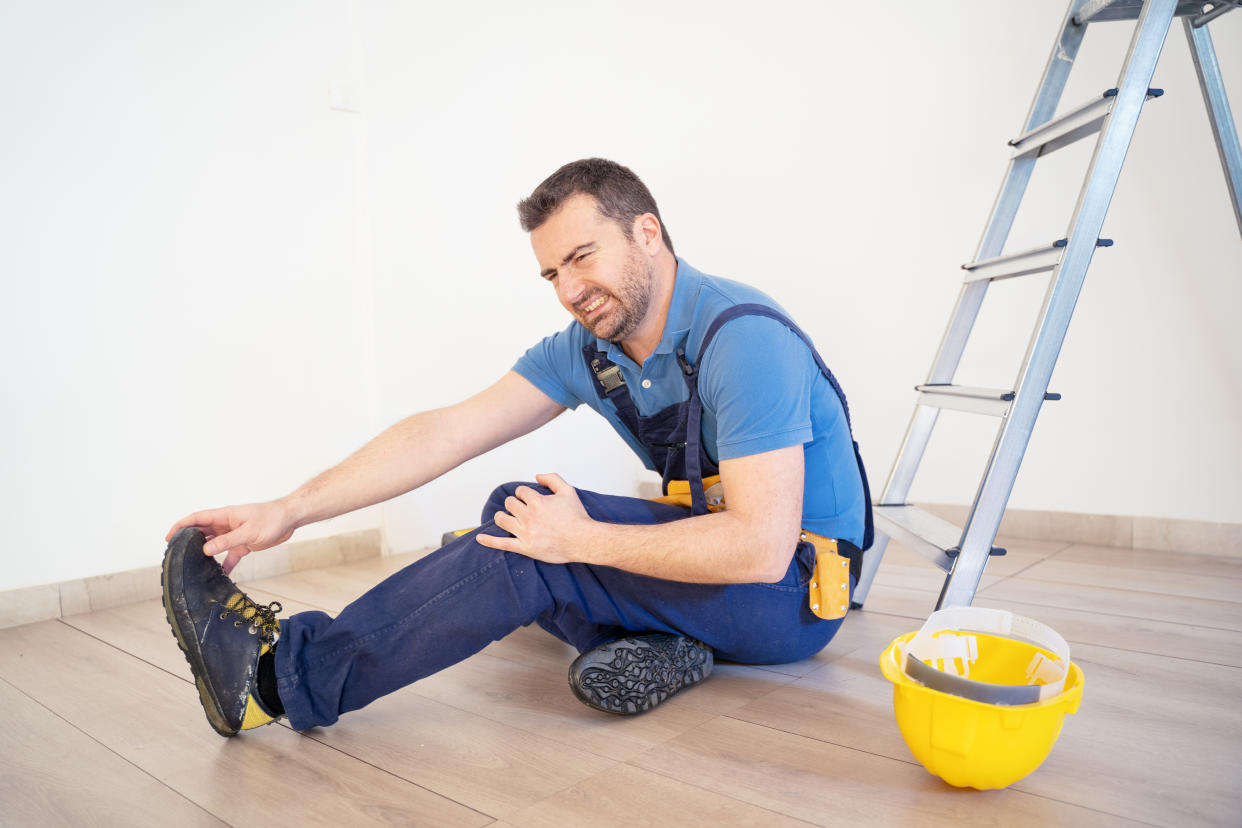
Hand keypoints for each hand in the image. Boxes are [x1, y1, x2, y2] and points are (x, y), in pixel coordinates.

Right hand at [165, 501, 296, 573]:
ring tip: (194, 566)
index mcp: (224, 516)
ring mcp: (234, 534)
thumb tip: (205, 549)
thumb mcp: (248, 531)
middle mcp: (226, 524)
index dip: (181, 526)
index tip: (169, 537)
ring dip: (205, 554)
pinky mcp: (243, 544)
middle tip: (177, 554)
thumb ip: (226, 541)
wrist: (289, 519)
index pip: (197, 519)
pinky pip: (229, 555)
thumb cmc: (271, 518)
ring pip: (214, 544)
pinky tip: (220, 574)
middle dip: (189, 541)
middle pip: (202, 532)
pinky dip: (224, 564)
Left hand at [476, 473, 591, 563]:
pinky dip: (489, 540)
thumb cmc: (577, 517)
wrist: (583, 541)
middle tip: (522, 509)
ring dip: (503, 516)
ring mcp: (525, 533)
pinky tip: (480, 538)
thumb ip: (552, 478)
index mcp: (537, 502)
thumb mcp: (568, 491)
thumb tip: (537, 476)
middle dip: (514, 503)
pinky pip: (502, 543)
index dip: (524, 494)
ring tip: (508, 517)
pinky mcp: (525, 547)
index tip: (530, 499)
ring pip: (502, 519)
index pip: (520, 491)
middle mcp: (529, 516)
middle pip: (509, 504)